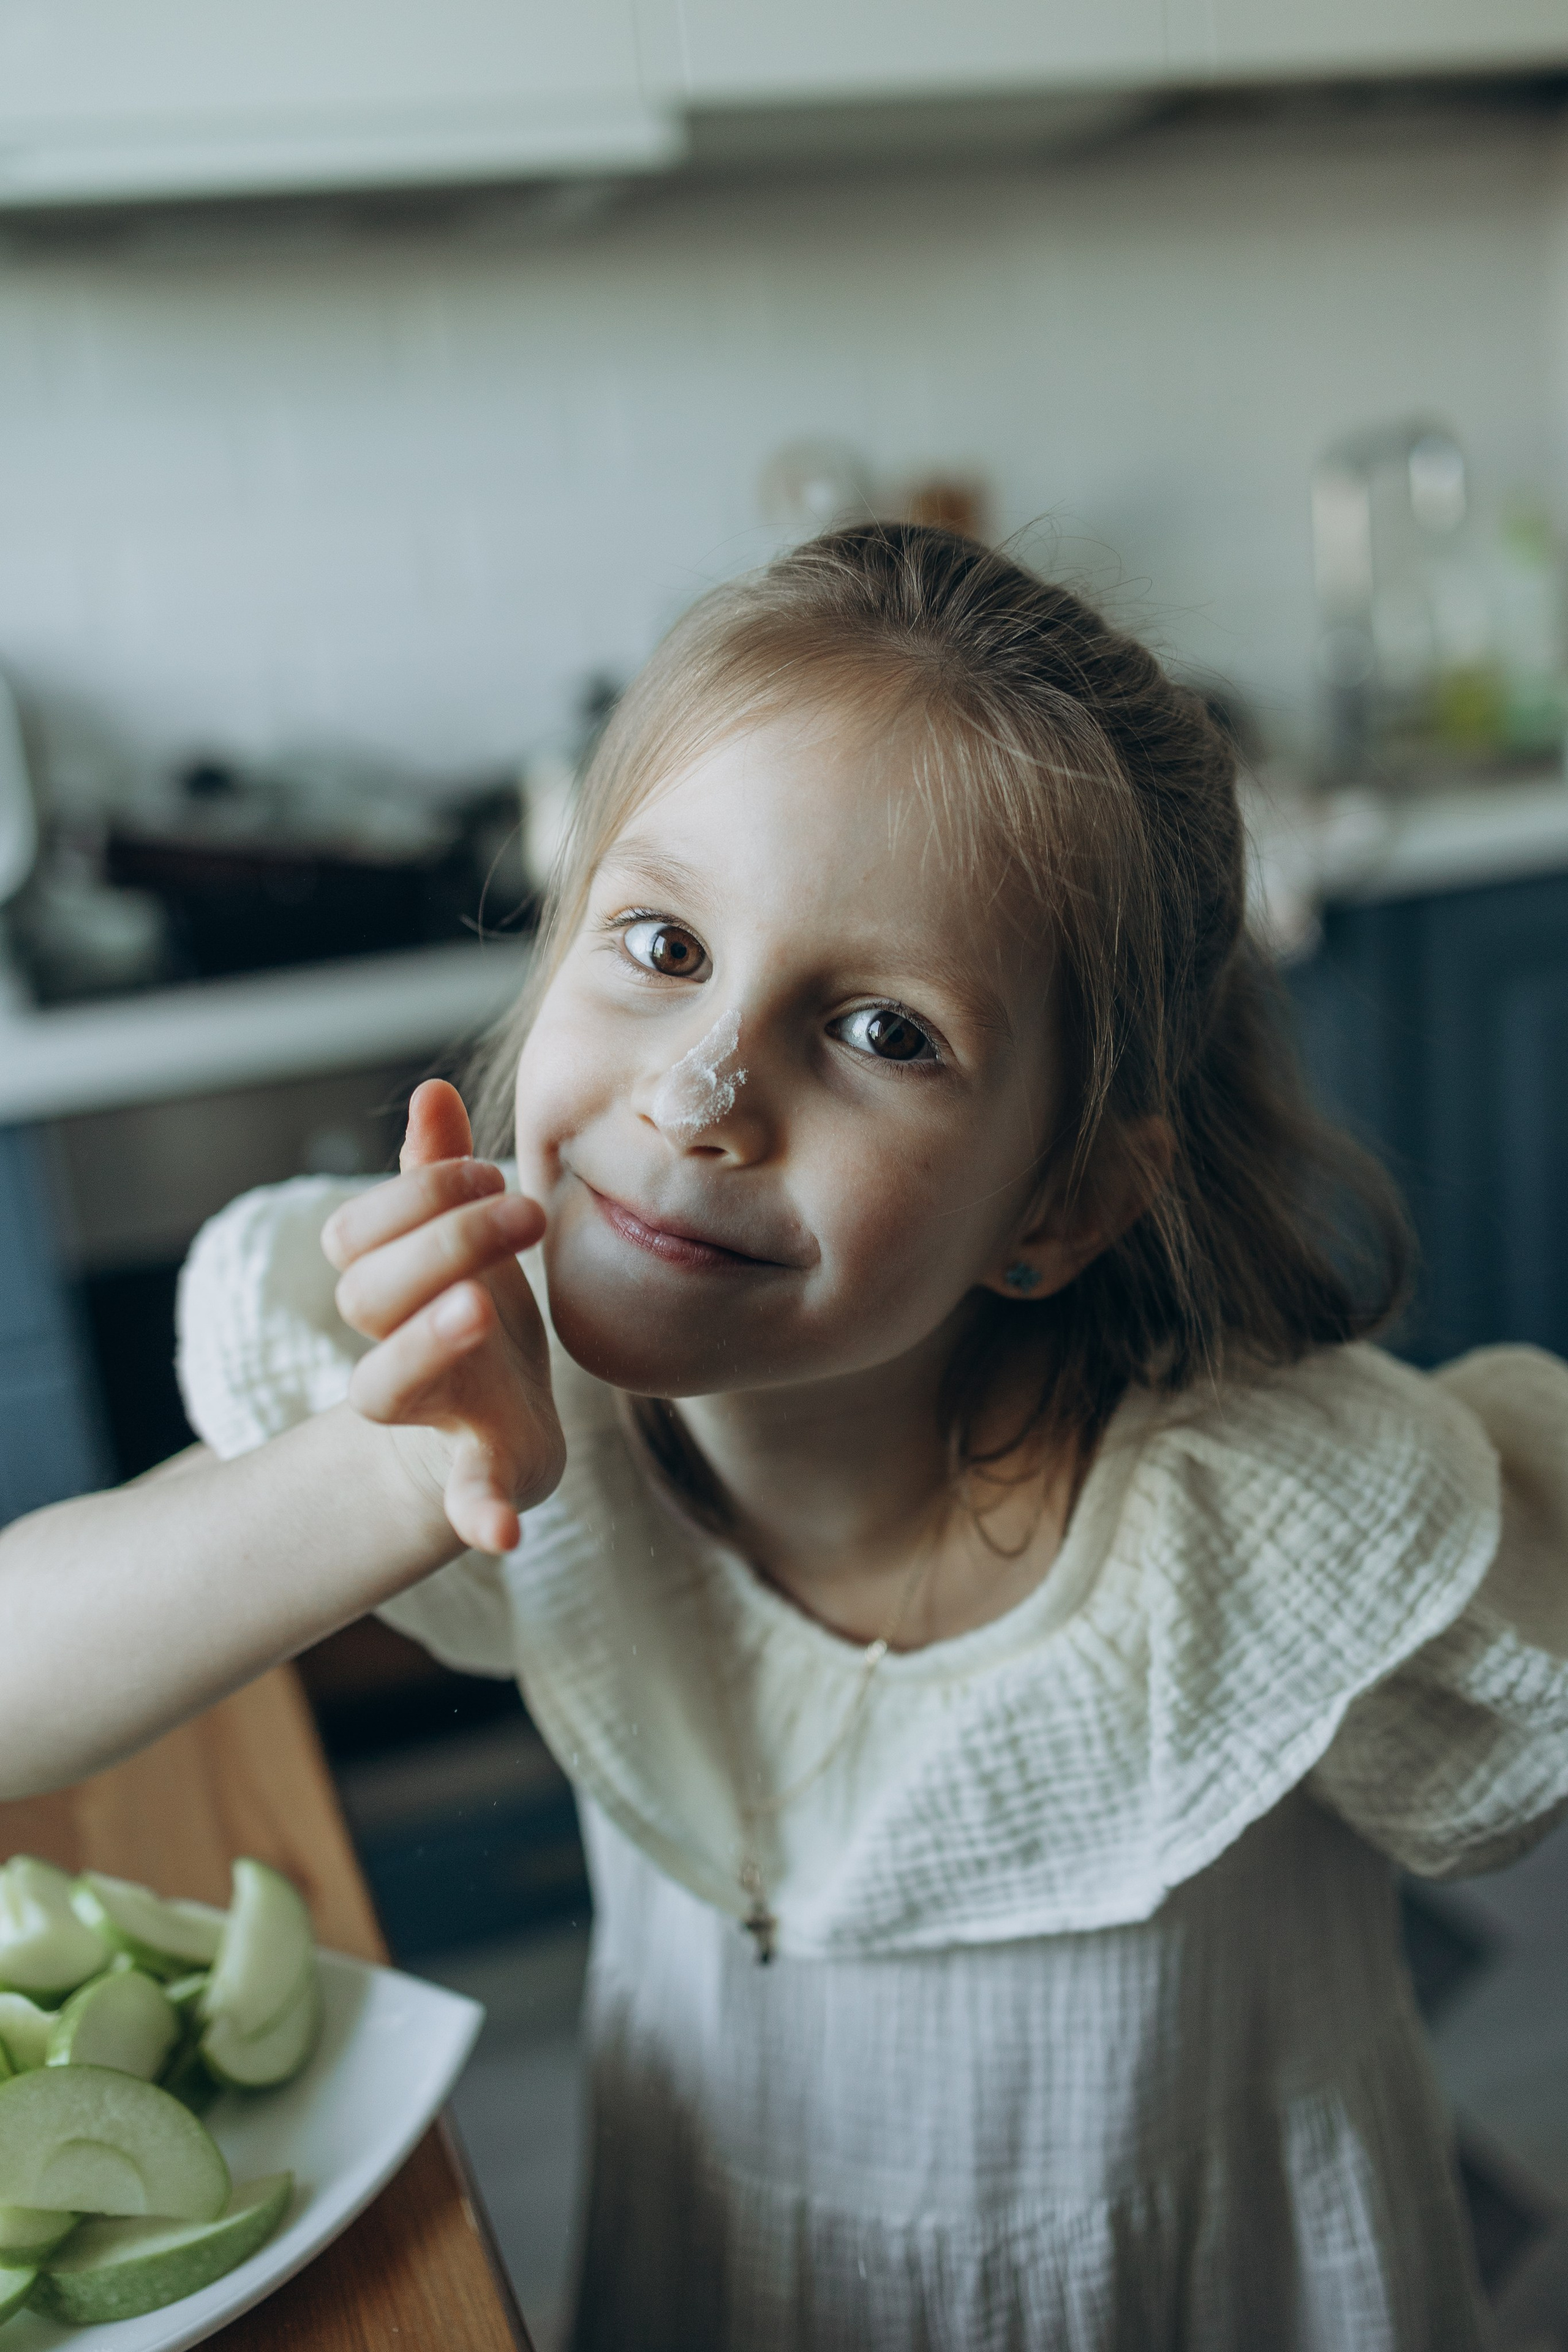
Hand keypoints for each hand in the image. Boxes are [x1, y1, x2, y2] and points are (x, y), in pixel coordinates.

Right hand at [321, 1080, 564, 1554]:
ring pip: (383, 1388)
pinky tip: (502, 1534)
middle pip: (365, 1294)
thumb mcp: (464, 1244)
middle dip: (442, 1241)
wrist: (495, 1433)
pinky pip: (463, 1503)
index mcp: (391, 1293)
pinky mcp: (481, 1474)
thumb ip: (439, 1175)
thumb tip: (431, 1091)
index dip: (413, 1196)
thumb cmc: (473, 1321)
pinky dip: (478, 1515)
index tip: (489, 1169)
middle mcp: (395, 1352)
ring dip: (425, 1345)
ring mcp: (434, 1415)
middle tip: (524, 1209)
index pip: (355, 1236)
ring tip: (479, 1307)